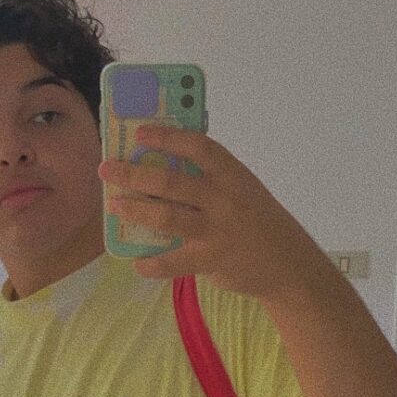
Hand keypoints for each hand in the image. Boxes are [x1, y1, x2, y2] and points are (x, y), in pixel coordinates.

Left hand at [98, 124, 319, 301]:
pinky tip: (136, 262)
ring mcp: (217, 230)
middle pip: (172, 181)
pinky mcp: (212, 260)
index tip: (140, 132)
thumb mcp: (243, 190)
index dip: (167, 137)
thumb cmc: (258, 220)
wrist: (289, 264)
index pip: (199, 147)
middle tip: (107, 168)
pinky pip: (174, 262)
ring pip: (168, 217)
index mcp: (233, 175)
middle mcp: (224, 199)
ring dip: (137, 209)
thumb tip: (164, 160)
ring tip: (114, 204)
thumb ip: (211, 178)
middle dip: (134, 173)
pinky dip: (152, 264)